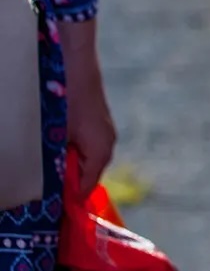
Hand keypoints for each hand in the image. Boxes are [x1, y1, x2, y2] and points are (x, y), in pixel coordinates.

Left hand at [58, 20, 115, 198]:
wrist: (75, 61)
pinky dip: (70, 151)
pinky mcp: (98, 123)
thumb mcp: (56, 136)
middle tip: (41, 185)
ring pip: (84, 160)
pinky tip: (54, 144)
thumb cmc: (65, 98)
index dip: (66, 200)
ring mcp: (104, 132)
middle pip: (85, 176)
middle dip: (65, 182)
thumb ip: (57, 166)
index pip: (84, 189)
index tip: (47, 209)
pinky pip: (86, 146)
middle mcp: (107, 144)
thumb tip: (54, 190)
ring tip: (45, 163)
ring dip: (66, 165)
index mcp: (100, 151)